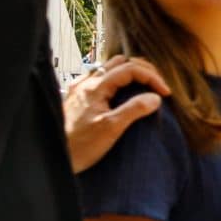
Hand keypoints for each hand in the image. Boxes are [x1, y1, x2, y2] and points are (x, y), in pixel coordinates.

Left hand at [63, 56, 168, 172]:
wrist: (55, 157)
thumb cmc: (80, 146)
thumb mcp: (111, 129)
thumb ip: (134, 110)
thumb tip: (155, 97)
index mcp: (96, 87)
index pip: (130, 69)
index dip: (152, 77)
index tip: (165, 93)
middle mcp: (87, 82)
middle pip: (121, 62)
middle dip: (143, 70)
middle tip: (158, 86)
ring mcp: (81, 88)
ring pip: (110, 68)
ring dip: (130, 73)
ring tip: (143, 87)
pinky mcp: (77, 97)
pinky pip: (100, 78)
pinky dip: (116, 80)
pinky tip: (121, 93)